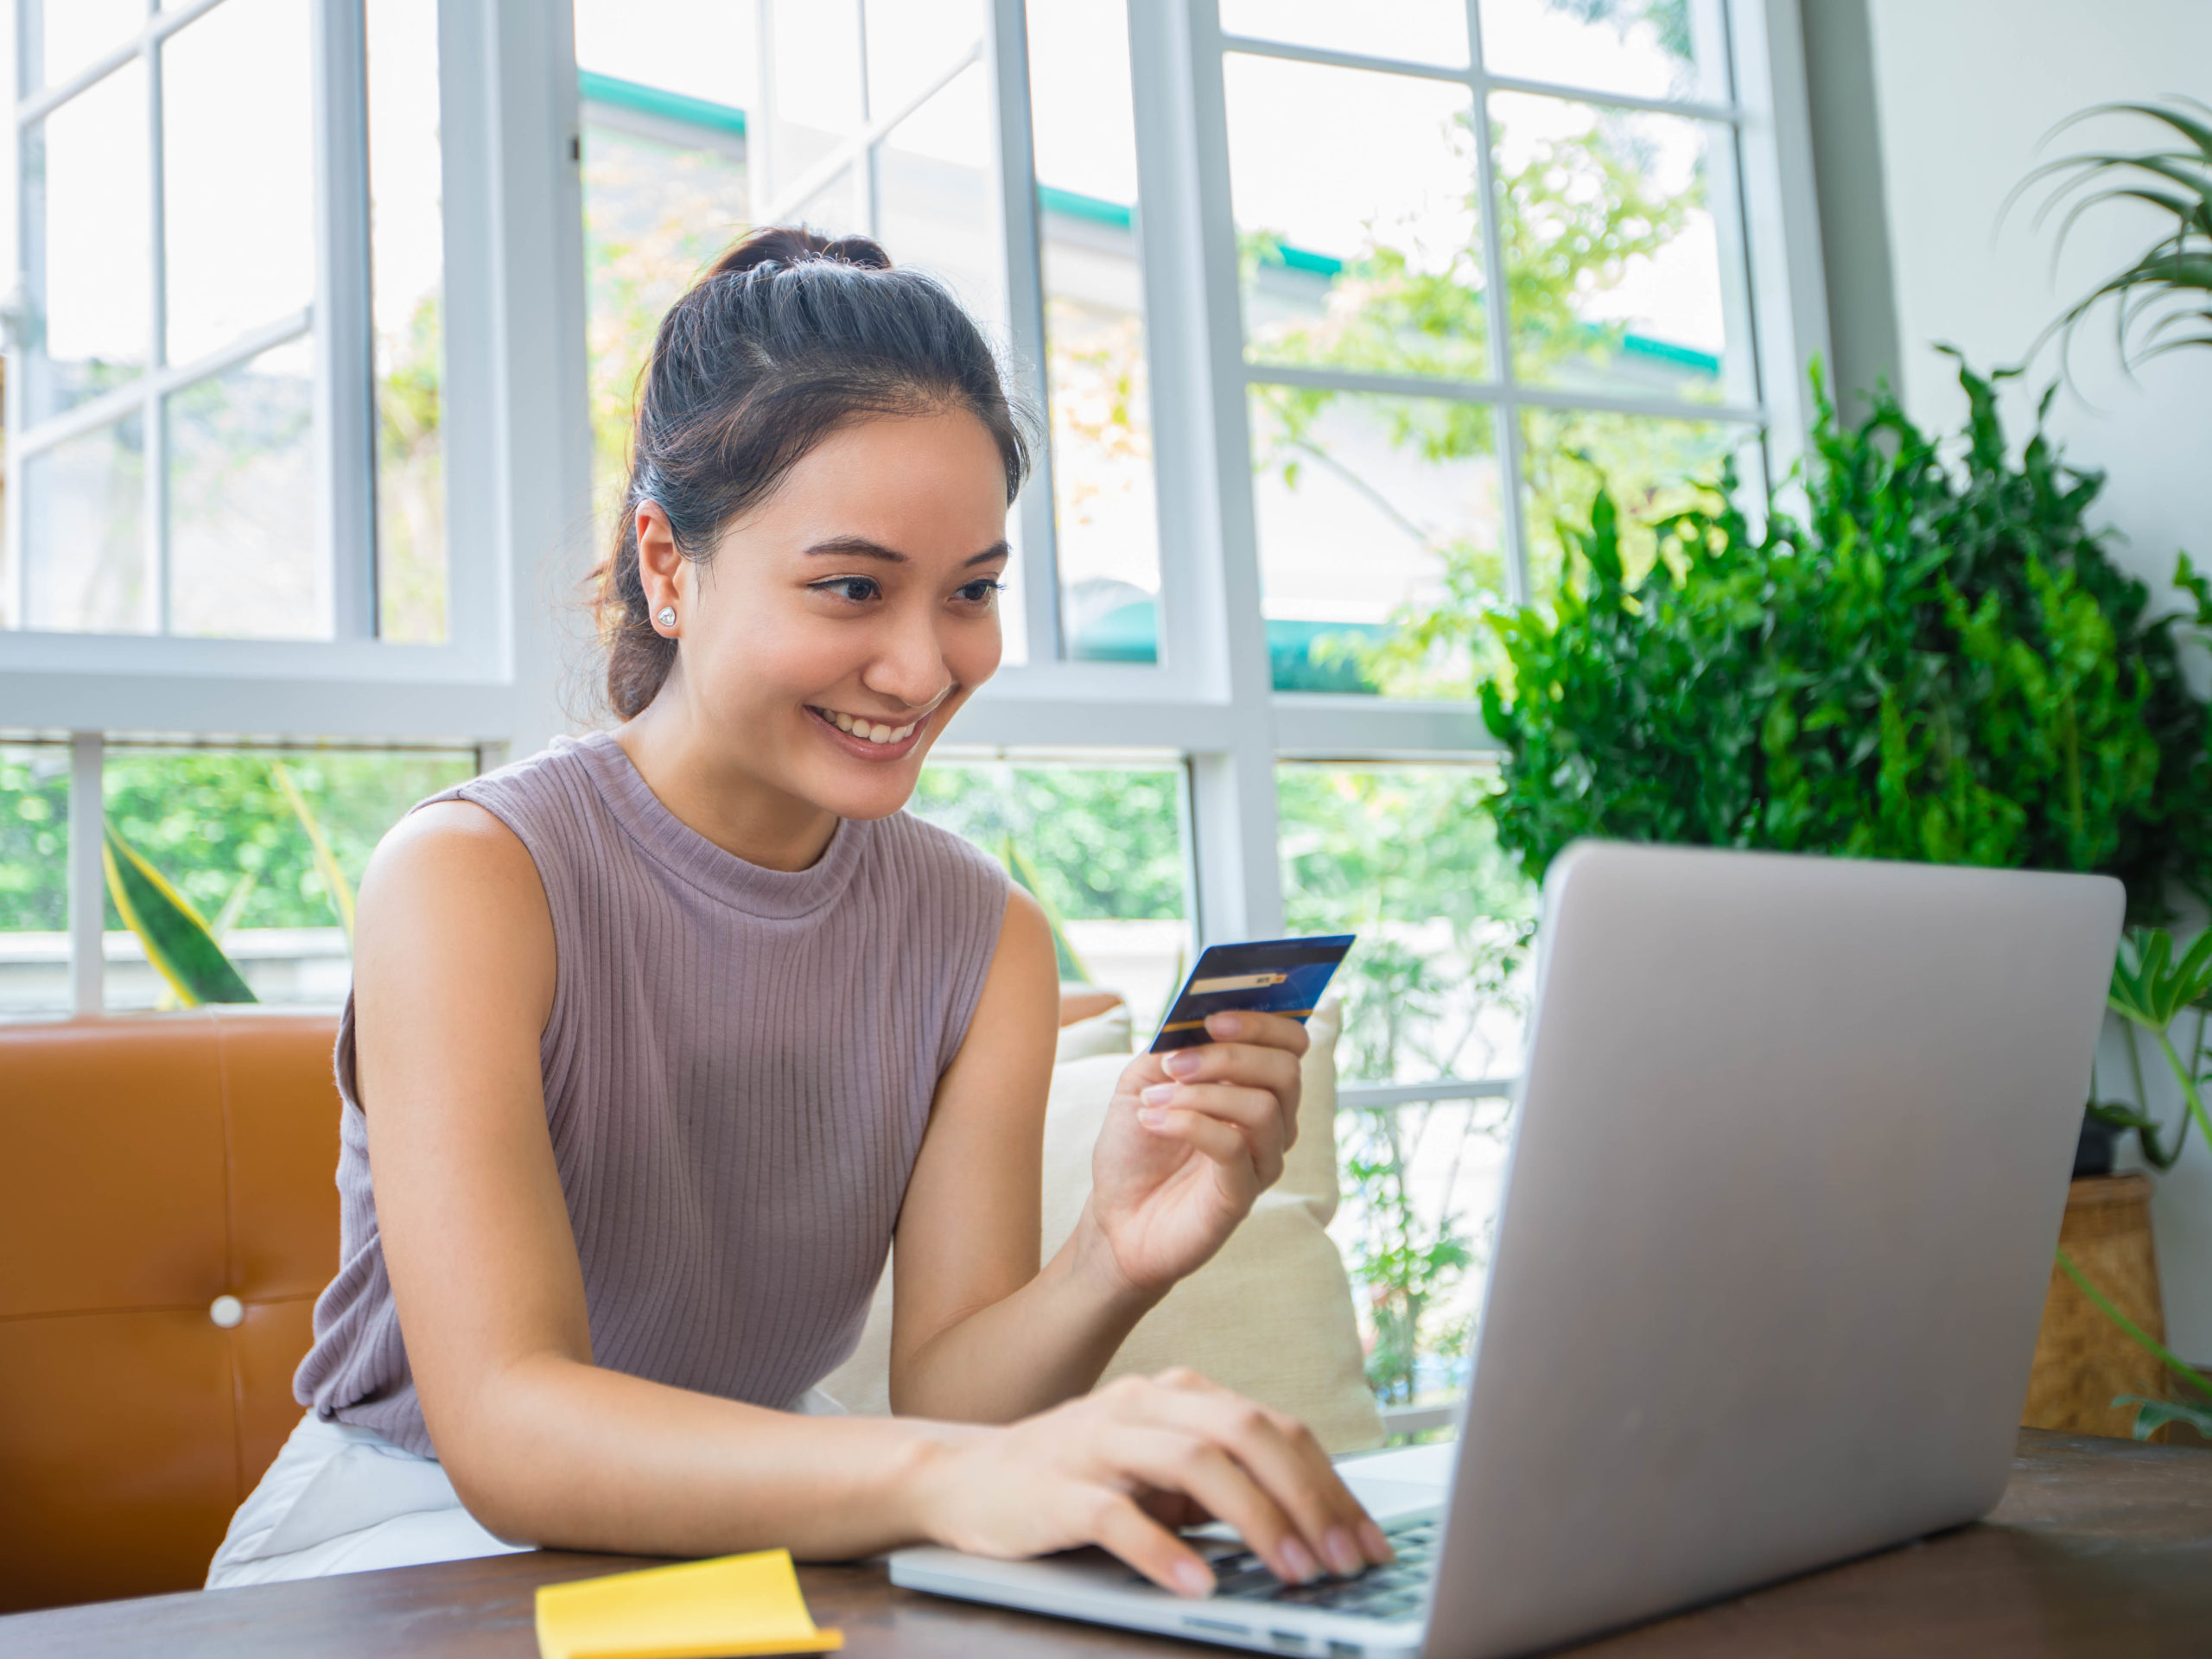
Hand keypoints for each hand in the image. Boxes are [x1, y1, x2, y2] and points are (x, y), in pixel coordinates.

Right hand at [909, 1368, 1391, 1594]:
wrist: (962, 1479)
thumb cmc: (1074, 1478)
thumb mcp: (1156, 1469)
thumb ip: (1221, 1480)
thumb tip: (1311, 1527)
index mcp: (1178, 1395)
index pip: (1274, 1428)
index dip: (1330, 1485)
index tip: (1370, 1542)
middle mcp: (1144, 1404)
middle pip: (1246, 1433)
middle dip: (1308, 1499)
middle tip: (1345, 1561)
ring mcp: (1098, 1442)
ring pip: (1194, 1464)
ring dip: (1255, 1520)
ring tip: (1292, 1572)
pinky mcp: (1056, 1489)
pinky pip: (1117, 1516)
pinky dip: (1165, 1552)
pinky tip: (1201, 1586)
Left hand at [1082, 1011, 1308, 1296]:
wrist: (1115, 1216)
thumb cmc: (1135, 1147)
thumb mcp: (1143, 1081)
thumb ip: (1172, 1047)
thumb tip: (1192, 1019)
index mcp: (1255, 1086)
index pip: (1292, 1043)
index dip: (1263, 1023)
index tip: (1213, 1018)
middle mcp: (1272, 1122)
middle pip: (1286, 1070)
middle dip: (1228, 1056)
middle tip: (1173, 1064)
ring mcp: (1262, 1160)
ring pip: (1264, 1107)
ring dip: (1201, 1094)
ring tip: (1154, 1101)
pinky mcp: (1242, 1195)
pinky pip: (1234, 1146)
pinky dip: (1188, 1123)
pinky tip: (1152, 1122)